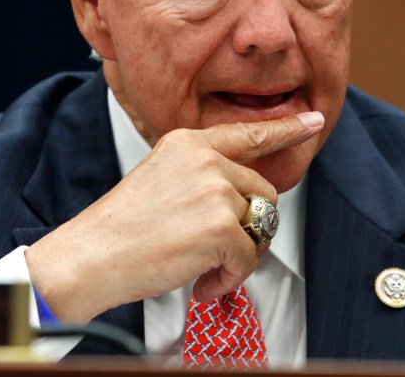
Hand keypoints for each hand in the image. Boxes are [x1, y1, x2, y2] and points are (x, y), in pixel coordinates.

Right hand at [24, 110, 324, 322]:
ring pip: (259, 228)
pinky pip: (249, 259)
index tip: (313, 121)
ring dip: (237, 258)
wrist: (91, 255)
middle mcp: (205, 159)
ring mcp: (215, 190)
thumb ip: (202, 177)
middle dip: (248, 228)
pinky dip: (229, 280)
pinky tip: (199, 282)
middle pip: (262, 194)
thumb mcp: (162, 180)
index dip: (285, 129)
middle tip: (214, 252)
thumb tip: (244, 200)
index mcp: (188, 143)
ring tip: (201, 268)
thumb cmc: (121, 229)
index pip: (247, 134)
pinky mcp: (221, 226)